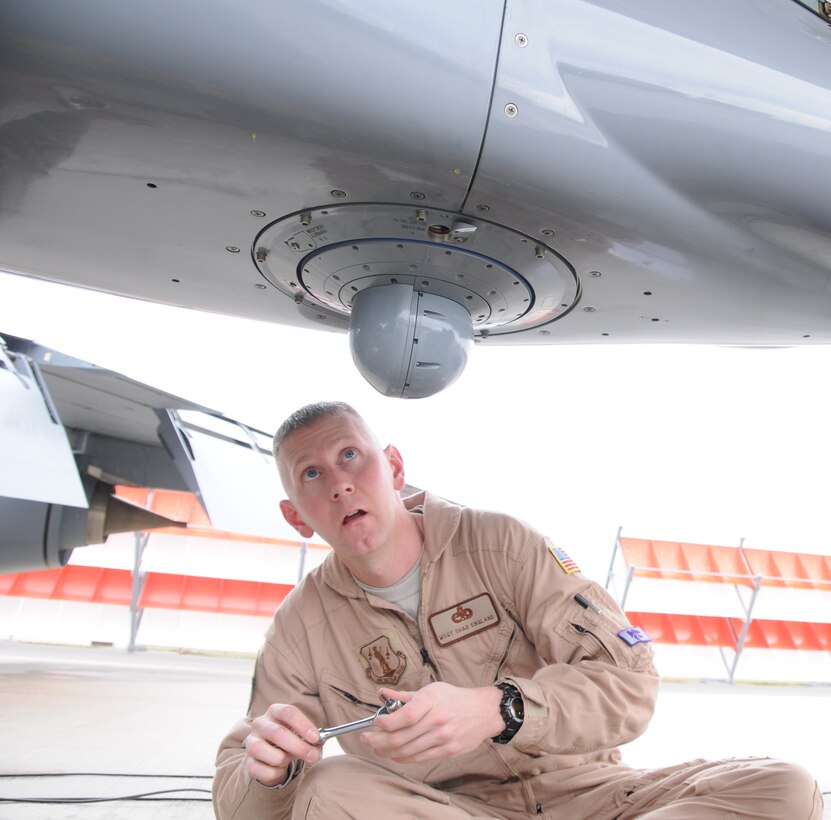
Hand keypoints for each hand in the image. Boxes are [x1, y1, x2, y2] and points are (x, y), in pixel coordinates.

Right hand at [243, 704, 320, 786]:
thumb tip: (319, 744)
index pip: (288, 712)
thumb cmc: (290, 739)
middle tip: (313, 755)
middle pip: (277, 733)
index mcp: (275, 711)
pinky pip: (261, 770)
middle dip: (298, 746)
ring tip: (289, 759)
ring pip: (266, 752)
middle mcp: (260, 724)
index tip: (315, 737)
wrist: (270, 754)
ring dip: (283, 759)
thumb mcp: (300, 734)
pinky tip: (280, 769)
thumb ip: (310, 738)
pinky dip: (275, 772)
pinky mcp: (248, 761)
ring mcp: (251, 742)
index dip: (302, 724)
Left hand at [360, 682, 503, 762]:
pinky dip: (402, 758)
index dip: (384, 723)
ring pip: (406, 752)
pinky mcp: (447, 751)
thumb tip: (382, 694)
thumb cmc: (454, 698)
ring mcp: (442, 738)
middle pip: (400, 739)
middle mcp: (436, 721)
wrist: (483, 712)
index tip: (374, 722)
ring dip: (386, 752)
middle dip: (377, 741)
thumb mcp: (430, 690)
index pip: (404, 717)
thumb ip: (404, 696)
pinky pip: (418, 759)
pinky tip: (393, 754)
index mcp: (431, 700)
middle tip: (366, 739)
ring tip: (375, 747)